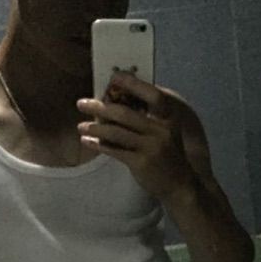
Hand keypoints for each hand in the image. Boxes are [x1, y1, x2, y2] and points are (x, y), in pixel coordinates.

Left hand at [76, 73, 196, 200]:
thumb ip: (147, 117)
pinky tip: (88, 141)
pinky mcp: (141, 163)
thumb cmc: (167, 154)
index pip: (153, 95)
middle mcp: (161, 130)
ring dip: (95, 128)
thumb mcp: (164, 132)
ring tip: (81, 126)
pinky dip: (99, 144)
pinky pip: (115, 150)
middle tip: (82, 103)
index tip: (114, 76)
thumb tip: (117, 100)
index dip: (133, 84)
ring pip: (117, 133)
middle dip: (101, 107)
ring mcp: (151, 147)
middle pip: (126, 114)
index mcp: (168, 118)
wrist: (179, 185)